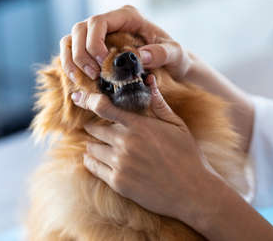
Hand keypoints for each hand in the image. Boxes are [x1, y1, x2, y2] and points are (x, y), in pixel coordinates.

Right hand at [60, 5, 191, 81]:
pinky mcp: (94, 47)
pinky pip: (72, 50)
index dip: (94, 43)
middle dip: (82, 54)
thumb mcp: (175, 55)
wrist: (173, 64)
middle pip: (80, 29)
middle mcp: (111, 21)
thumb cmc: (175, 57)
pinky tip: (79, 79)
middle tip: (95, 75)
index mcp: (128, 16)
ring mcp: (100, 33)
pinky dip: (70, 64)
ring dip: (72, 60)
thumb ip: (161, 53)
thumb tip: (139, 56)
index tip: (103, 64)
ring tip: (86, 79)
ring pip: (71, 38)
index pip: (98, 22)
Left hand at [71, 75, 218, 222]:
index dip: (88, 101)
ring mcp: (120, 164)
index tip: (80, 99)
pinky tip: (101, 160)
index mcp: (139, 126)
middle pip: (94, 129)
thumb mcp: (177, 125)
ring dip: (94, 145)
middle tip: (98, 128)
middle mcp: (126, 143)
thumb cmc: (187, 156)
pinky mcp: (118, 182)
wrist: (192, 191)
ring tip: (101, 145)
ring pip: (91, 149)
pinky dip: (93, 162)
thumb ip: (159, 104)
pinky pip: (93, 167)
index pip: (103, 107)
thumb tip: (150, 81)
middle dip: (94, 127)